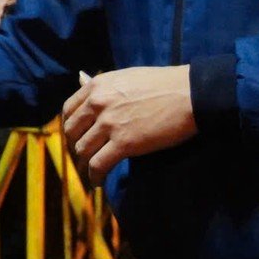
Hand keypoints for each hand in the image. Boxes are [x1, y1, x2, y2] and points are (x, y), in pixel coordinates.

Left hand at [62, 66, 195, 184]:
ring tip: (91, 171)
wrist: (190, 94)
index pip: (69, 110)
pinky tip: (98, 182)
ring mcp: (109, 124)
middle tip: (84, 156)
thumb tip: (81, 77)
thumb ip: (102, 84)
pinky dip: (95, 176)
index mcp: (97, 86)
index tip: (76, 136)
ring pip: (83, 150)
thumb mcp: (126, 77)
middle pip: (72, 132)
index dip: (71, 126)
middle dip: (76, 146)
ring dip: (85, 164)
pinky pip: (99, 164)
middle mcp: (97, 104)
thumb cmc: (163, 84)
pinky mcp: (124, 143)